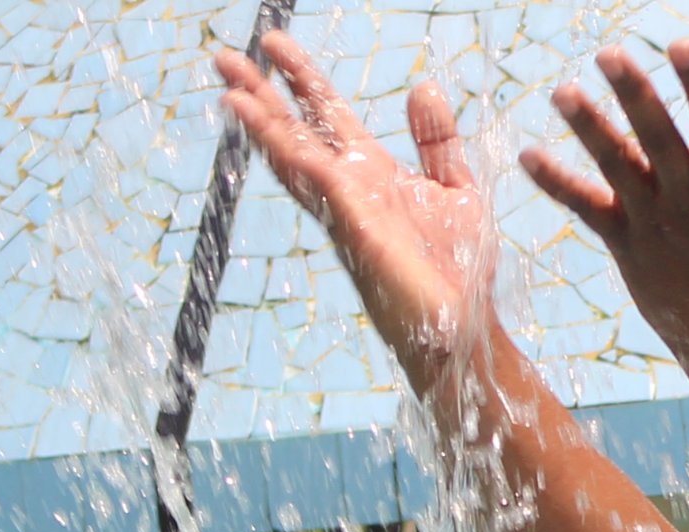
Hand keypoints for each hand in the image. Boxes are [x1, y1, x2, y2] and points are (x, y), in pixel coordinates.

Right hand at [215, 33, 492, 384]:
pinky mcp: (355, 228)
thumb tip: (422, 86)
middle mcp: (350, 190)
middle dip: (262, 93)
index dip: (302, 79)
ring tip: (228, 88)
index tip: (273, 45)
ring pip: (294, 156)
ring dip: (261, 123)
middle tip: (224, 55)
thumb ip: (436, 141)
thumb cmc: (458, 271)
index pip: (328, 117)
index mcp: (372, 175)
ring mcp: (346, 210)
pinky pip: (317, 182)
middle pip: (296, 131)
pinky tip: (269, 131)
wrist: (464, 328)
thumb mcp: (456, 188)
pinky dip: (290, 153)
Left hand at [519, 42, 688, 378]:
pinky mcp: (628, 246)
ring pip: (616, 166)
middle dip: (633, 92)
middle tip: (608, 55)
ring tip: (561, 92)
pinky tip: (526, 155)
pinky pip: (586, 209)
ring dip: (588, 127)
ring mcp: (656, 222)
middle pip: (657, 134)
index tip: (680, 45)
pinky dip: (556, 183)